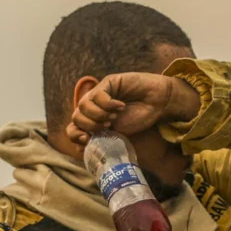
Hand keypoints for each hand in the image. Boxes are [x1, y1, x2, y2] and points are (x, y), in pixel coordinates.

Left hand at [66, 73, 200, 144]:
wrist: (158, 104)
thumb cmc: (139, 119)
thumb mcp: (117, 134)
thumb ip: (99, 138)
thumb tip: (80, 147)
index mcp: (93, 120)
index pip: (72, 128)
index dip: (75, 135)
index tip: (87, 139)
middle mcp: (93, 107)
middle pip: (76, 117)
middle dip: (90, 125)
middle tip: (107, 126)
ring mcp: (99, 94)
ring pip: (83, 105)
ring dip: (99, 115)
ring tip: (114, 117)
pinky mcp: (107, 83)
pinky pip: (98, 95)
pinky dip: (109, 104)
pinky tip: (121, 106)